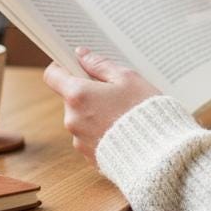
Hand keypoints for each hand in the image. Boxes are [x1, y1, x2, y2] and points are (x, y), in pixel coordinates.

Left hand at [43, 48, 161, 165]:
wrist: (157, 152)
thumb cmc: (144, 111)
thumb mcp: (127, 78)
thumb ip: (100, 65)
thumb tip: (81, 54)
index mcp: (79, 95)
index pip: (53, 75)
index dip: (62, 67)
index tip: (75, 64)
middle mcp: (72, 119)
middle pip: (71, 98)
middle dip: (88, 92)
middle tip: (113, 91)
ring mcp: (79, 140)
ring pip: (81, 118)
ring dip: (95, 112)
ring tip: (122, 113)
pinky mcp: (89, 156)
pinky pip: (90, 137)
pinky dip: (101, 131)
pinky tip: (122, 130)